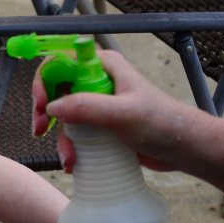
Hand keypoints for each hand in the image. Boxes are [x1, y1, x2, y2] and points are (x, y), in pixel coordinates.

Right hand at [33, 50, 209, 173]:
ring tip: (68, 157)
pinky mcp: (100, 125)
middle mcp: (97, 80)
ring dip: (59, 137)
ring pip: (63, 115)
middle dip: (44, 111)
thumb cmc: (162, 123)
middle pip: (56, 88)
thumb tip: (52, 108)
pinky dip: (69, 146)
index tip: (41, 104)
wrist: (184, 149)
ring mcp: (98, 103)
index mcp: (103, 65)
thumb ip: (87, 107)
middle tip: (39, 130)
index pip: (61, 61)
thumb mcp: (123, 114)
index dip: (44, 79)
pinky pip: (74, 132)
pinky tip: (74, 162)